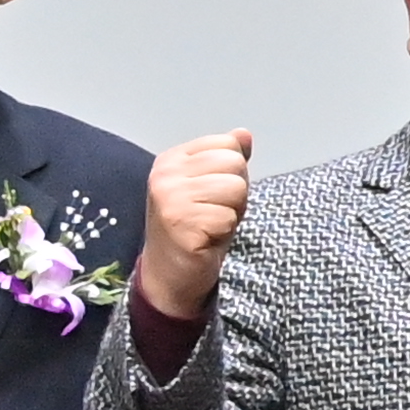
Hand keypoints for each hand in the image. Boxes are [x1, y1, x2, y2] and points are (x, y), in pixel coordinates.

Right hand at [137, 129, 254, 321]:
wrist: (170, 275)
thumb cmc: (194, 229)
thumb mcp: (210, 188)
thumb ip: (225, 160)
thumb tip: (244, 134)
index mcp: (172, 159)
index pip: (227, 144)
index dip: (232, 172)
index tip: (212, 195)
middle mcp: (166, 174)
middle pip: (234, 164)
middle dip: (235, 193)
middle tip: (213, 213)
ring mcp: (170, 198)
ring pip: (236, 188)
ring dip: (232, 212)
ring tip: (210, 225)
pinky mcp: (180, 223)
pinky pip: (228, 217)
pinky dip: (224, 231)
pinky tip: (206, 239)